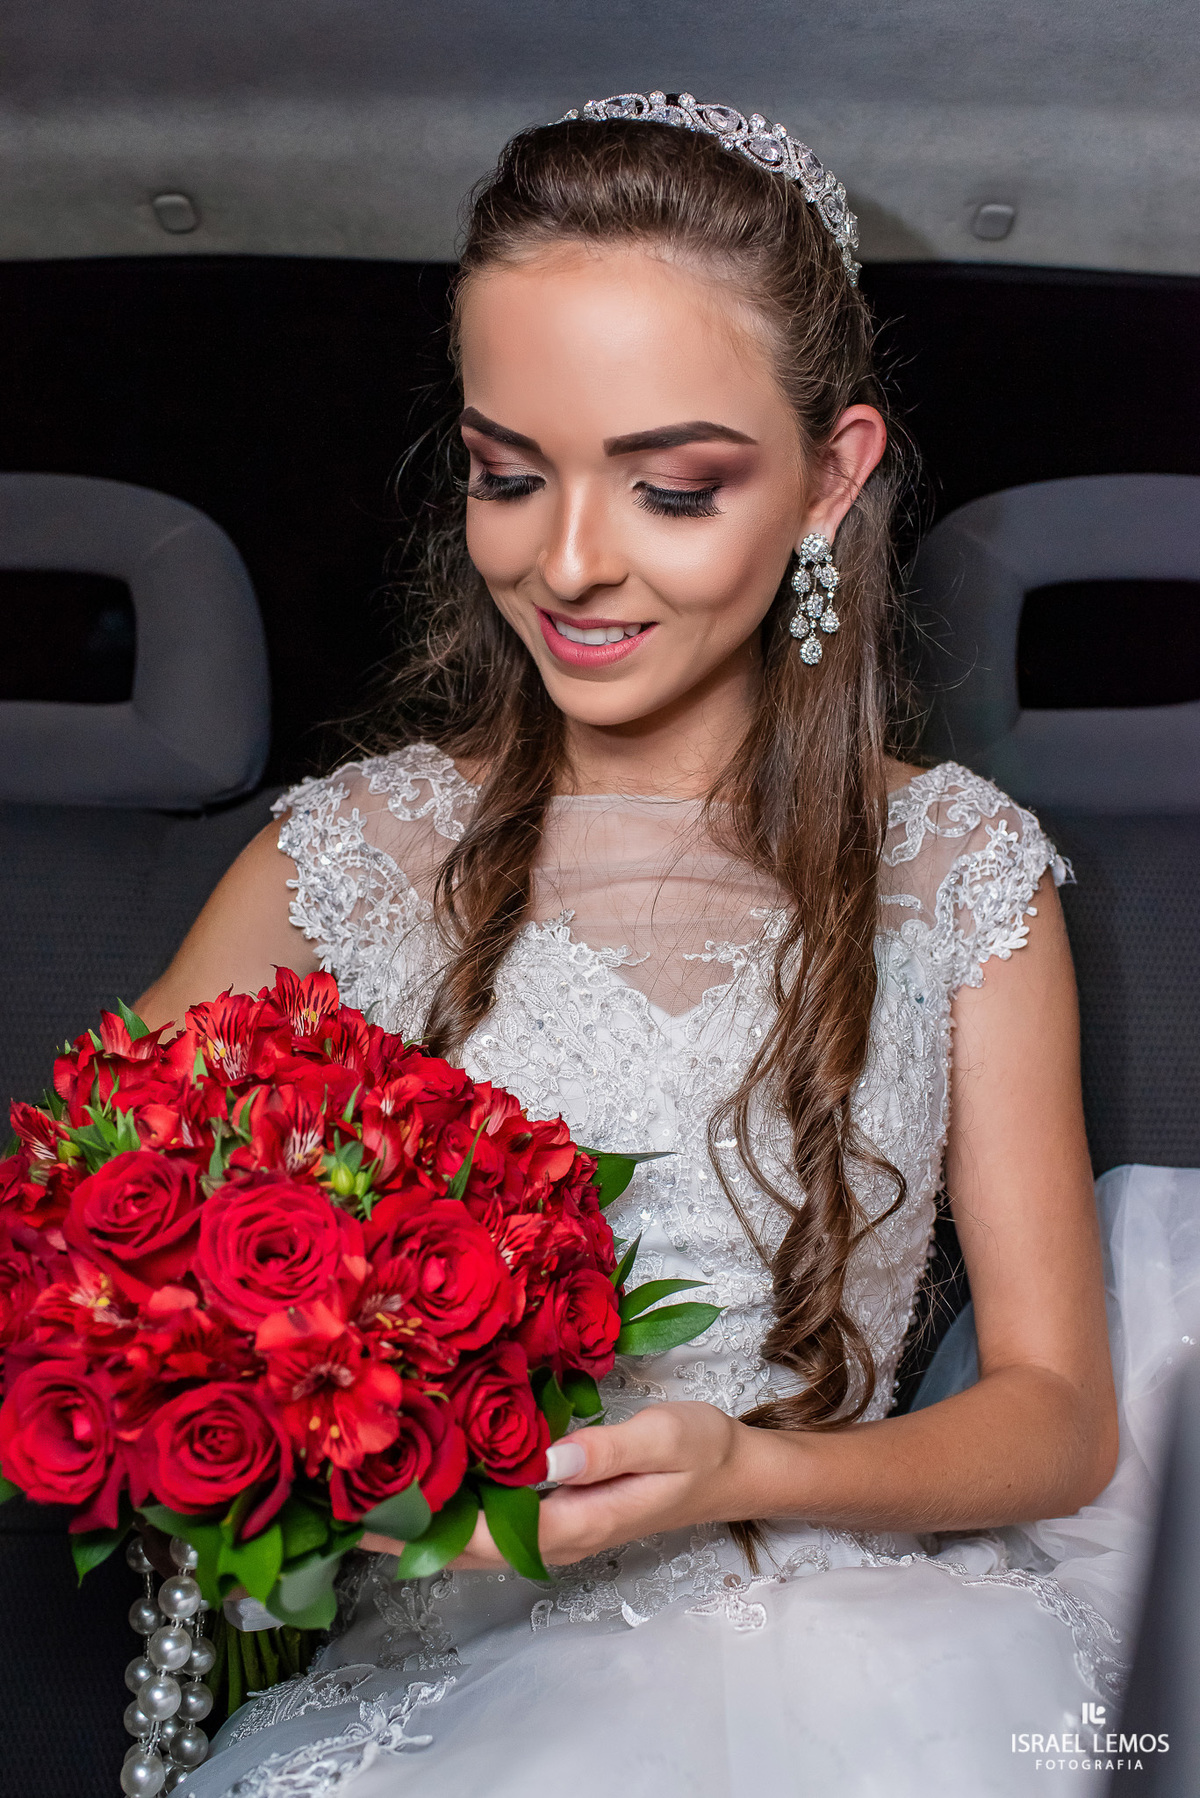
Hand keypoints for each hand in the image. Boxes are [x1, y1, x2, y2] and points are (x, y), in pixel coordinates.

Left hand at [360, 1401, 754, 1569]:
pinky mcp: (554, 1512)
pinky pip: (488, 1520)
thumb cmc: (698, 1448)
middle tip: (330, 1502)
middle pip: (460, 1545)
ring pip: (469, 1538)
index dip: (419, 1522)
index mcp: (575, 1521)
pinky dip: (446, 1508)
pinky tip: (417, 1485)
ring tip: (353, 1496)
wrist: (731, 1470)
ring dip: (416, 1522)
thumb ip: (603, 1448)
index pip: (480, 1533)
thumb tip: (541, 1458)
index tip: (365, 1499)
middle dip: (398, 1529)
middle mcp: (555, 1536)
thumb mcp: (662, 1436)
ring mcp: (553, 1529)